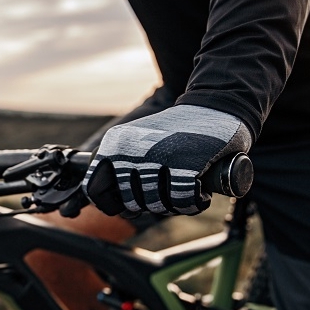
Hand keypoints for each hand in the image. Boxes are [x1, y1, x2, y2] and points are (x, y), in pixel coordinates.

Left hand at [82, 105, 252, 215]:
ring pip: (157, 205)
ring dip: (174, 205)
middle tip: (168, 194)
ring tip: (184, 190)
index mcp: (114, 144)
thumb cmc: (175, 130)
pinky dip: (193, 203)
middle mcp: (132, 150)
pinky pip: (183, 201)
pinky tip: (199, 192)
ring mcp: (160, 156)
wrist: (214, 102)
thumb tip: (115, 207)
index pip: (94, 188)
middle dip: (151, 206)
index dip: (114, 204)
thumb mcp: (135, 140)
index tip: (132, 204)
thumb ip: (119, 166)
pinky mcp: (189, 163)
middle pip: (132, 203)